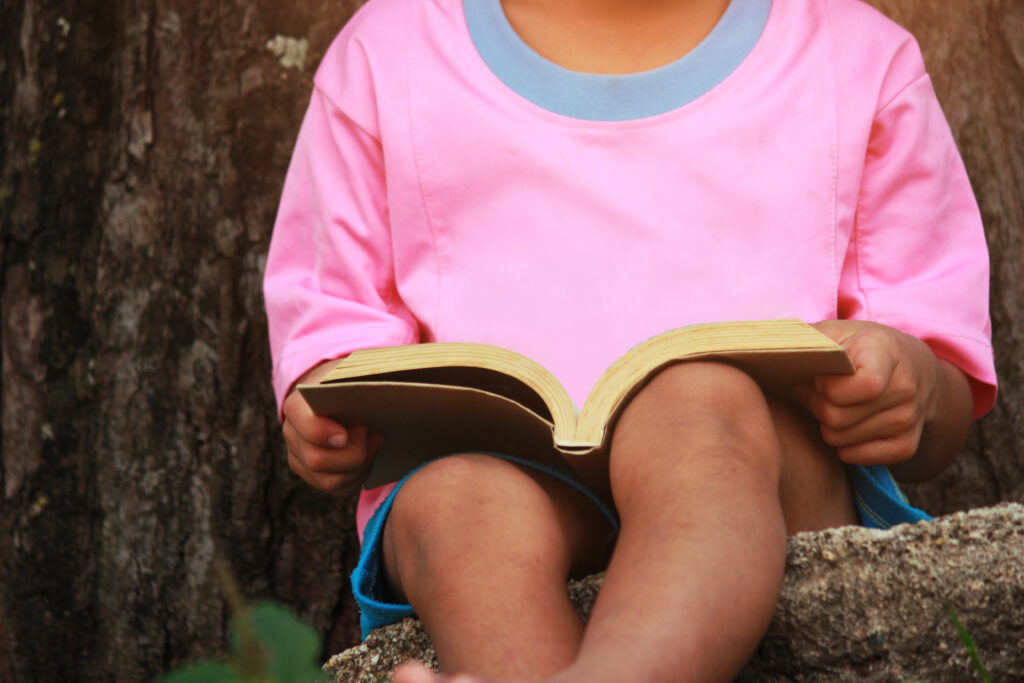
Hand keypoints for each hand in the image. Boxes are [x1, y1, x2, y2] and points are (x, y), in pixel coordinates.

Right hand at [282, 359, 379, 494]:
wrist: (339, 392)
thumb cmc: (351, 380)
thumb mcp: (356, 371)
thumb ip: (367, 373)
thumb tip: (400, 375)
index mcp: (298, 405)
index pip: (303, 424)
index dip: (324, 433)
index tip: (350, 432)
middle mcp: (292, 435)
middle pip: (318, 460)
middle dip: (354, 453)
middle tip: (370, 431)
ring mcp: (300, 458)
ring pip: (330, 481)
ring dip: (360, 465)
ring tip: (373, 441)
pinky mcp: (313, 475)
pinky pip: (338, 488)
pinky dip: (358, 475)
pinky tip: (368, 455)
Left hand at [794, 320, 941, 466]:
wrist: (912, 368)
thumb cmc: (859, 347)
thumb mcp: (836, 331)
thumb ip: (807, 339)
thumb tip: (759, 350)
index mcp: (887, 355)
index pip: (864, 385)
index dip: (827, 387)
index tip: (817, 377)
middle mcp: (905, 389)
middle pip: (837, 417)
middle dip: (816, 404)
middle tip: (814, 391)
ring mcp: (908, 421)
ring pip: (839, 439)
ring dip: (825, 424)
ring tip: (830, 404)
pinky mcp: (905, 447)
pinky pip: (853, 457)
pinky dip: (840, 444)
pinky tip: (845, 424)